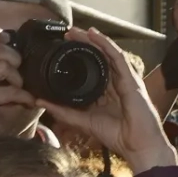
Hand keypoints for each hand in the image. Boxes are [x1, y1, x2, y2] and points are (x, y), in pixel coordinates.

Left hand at [35, 29, 173, 169]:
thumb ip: (62, 112)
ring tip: (76, 30)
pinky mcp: (130, 78)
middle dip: (83, 44)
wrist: (138, 145)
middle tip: (67, 33)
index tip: (62, 48)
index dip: (78, 57)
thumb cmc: (118, 136)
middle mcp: (115, 83)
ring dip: (92, 40)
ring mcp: (124, 79)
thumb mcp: (83, 121)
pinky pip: (117, 56)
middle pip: (98, 57)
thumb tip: (39, 102)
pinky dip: (105, 44)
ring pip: (106, 53)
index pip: (91, 69)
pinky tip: (94, 34)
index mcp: (105, 92)